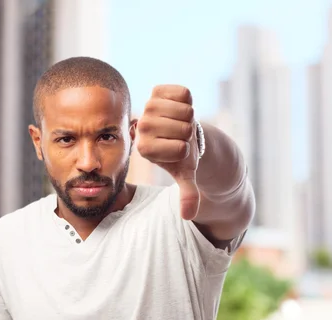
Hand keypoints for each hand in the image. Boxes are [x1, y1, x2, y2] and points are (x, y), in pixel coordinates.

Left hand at [136, 85, 199, 219]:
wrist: (182, 133)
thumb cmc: (182, 156)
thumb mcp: (185, 175)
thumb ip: (187, 195)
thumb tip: (188, 216)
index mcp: (143, 147)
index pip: (180, 148)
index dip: (187, 149)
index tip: (179, 150)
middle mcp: (142, 126)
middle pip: (184, 129)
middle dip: (190, 134)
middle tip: (182, 135)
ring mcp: (148, 106)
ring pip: (186, 111)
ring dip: (190, 117)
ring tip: (181, 122)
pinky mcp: (158, 90)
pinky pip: (184, 93)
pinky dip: (189, 100)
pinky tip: (180, 108)